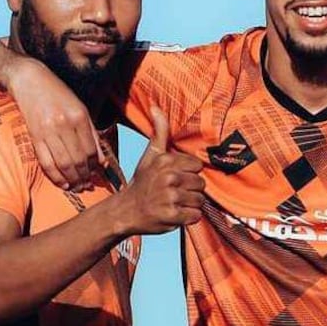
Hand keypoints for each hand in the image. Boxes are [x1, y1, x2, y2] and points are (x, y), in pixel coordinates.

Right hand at [6, 56, 101, 191]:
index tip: (97, 174)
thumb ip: (92, 134)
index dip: (95, 166)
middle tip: (88, 186)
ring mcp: (47, 131)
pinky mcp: (34, 135)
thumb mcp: (80, 108)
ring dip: (72, 179)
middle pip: (78, 159)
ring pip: (63, 163)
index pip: (91, 149)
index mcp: (79, 116)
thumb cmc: (58, 94)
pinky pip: (46, 162)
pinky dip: (55, 176)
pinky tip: (64, 183)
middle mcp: (64, 124)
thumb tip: (101, 161)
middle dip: (85, 176)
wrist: (28, 80)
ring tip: (78, 187)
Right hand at [118, 107, 204, 234]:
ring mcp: (170, 197)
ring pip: (199, 201)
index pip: (197, 166)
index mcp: (166, 161)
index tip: (175, 178)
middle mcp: (168, 177)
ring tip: (174, 203)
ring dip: (190, 205)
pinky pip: (195, 216)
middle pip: (201, 184)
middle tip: (173, 192)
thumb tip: (156, 107)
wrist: (126, 211)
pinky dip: (188, 218)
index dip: (188, 173)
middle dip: (190, 190)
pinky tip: (174, 214)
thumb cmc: (143, 182)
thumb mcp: (150, 155)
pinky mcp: (172, 215)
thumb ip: (159, 132)